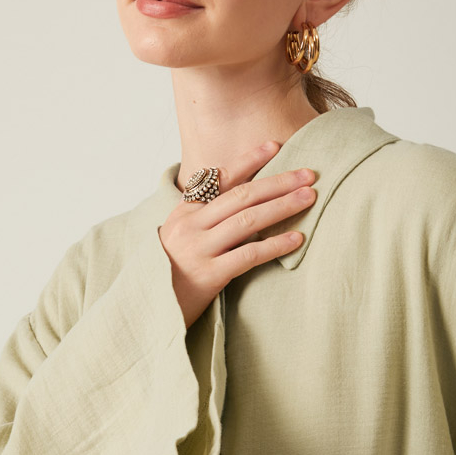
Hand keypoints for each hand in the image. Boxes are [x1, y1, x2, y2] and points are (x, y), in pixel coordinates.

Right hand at [157, 141, 317, 328]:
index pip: (221, 179)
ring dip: (282, 206)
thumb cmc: (168, 275)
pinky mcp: (209, 275)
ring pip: (248, 220)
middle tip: (308, 174)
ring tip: (309, 197)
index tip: (275, 145)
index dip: (250, 161)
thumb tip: (241, 203)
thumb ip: (203, 220)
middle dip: (278, 182)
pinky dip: (275, 244)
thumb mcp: (179, 238)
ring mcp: (199, 249)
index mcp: (185, 213)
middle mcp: (190, 226)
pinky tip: (296, 238)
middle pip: (242, 196)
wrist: (146, 308)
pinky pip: (249, 254)